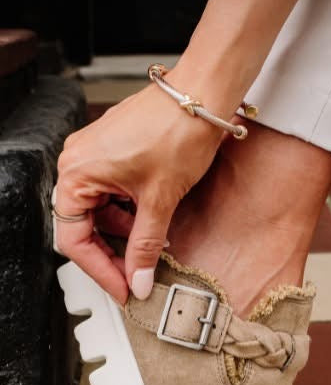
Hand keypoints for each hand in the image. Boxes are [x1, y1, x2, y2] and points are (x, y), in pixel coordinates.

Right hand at [54, 79, 225, 303]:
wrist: (201, 95)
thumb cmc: (178, 131)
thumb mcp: (161, 199)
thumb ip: (146, 245)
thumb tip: (138, 278)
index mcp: (77, 173)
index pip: (74, 239)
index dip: (100, 271)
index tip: (124, 290)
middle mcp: (78, 162)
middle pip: (84, 226)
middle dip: (113, 254)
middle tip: (138, 277)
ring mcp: (95, 155)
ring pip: (100, 211)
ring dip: (125, 233)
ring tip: (154, 246)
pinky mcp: (113, 152)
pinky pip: (112, 193)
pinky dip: (131, 212)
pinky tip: (153, 222)